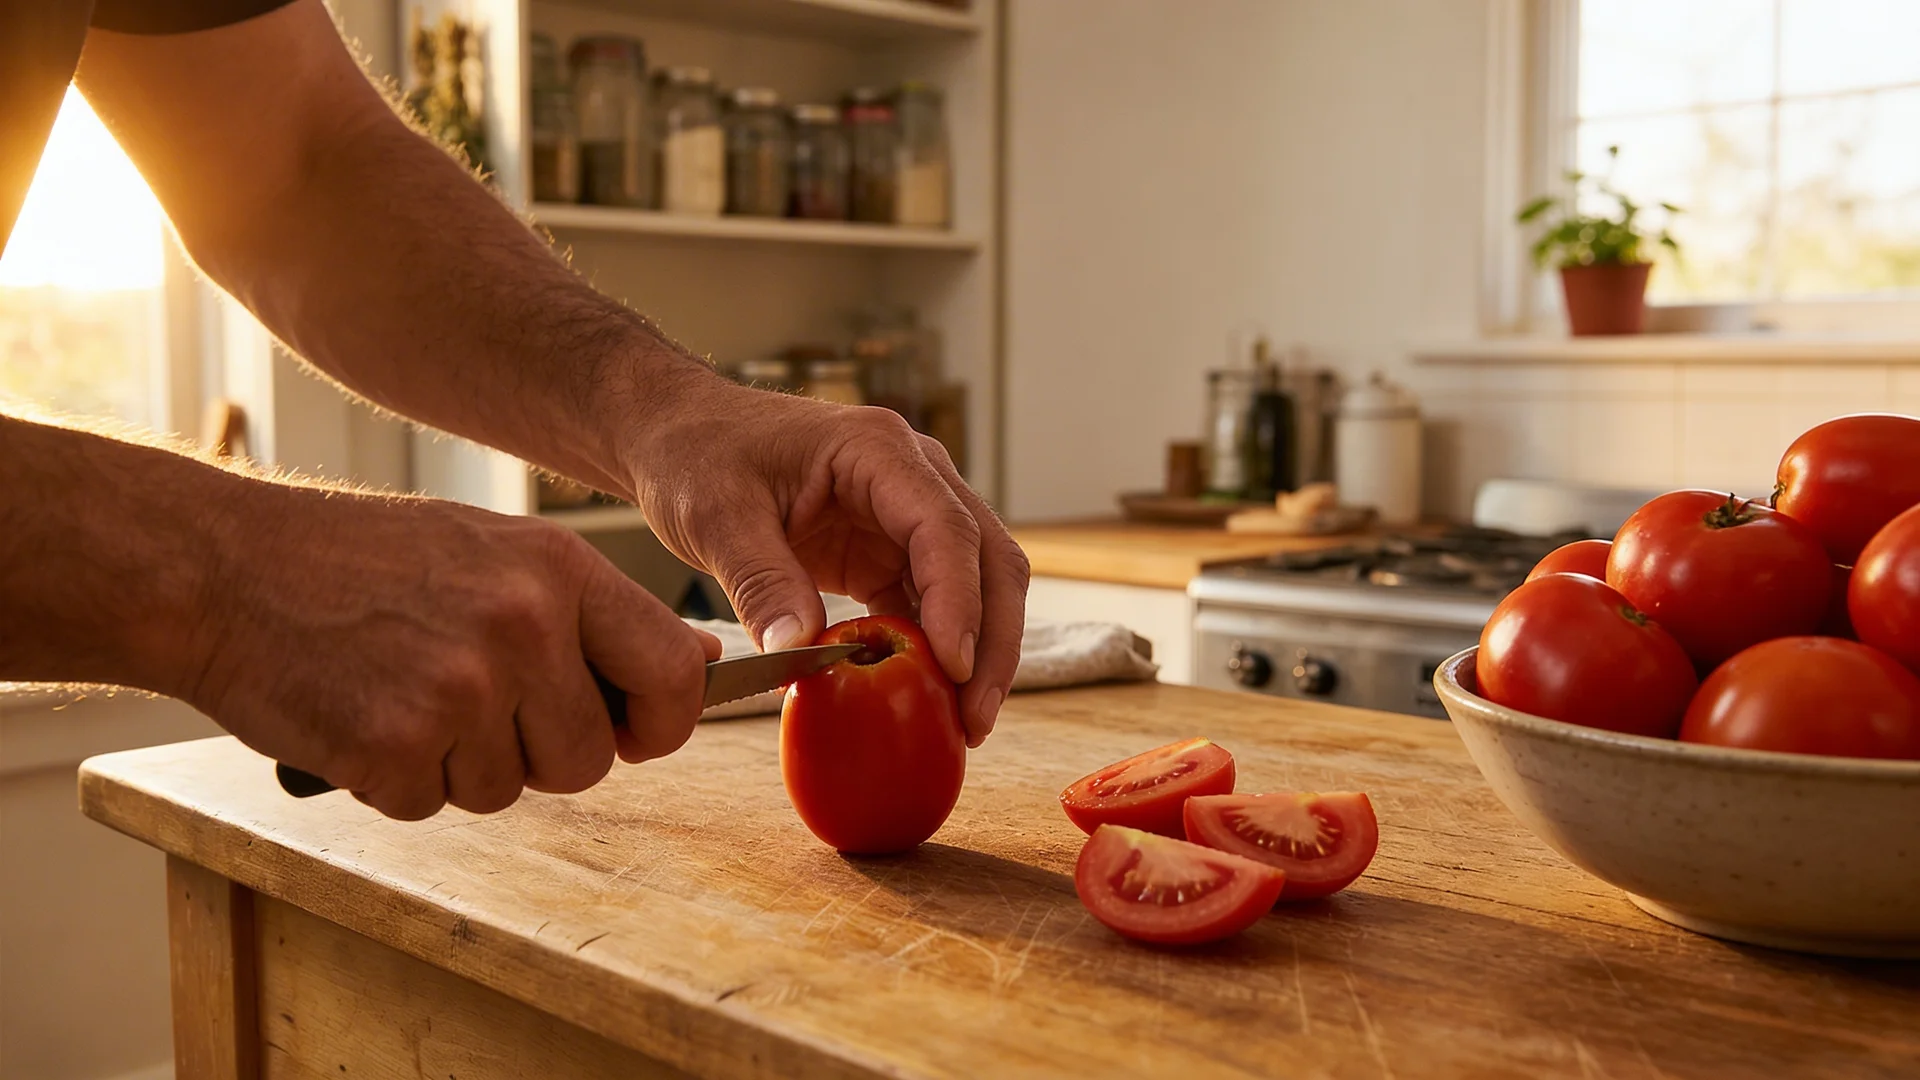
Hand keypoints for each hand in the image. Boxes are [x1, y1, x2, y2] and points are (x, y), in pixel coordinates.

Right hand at [182, 481, 719, 819]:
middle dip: (539, 755)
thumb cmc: (360, 560)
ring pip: (508, 790)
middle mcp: (521, 626)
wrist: (223, 570)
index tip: (635, 733)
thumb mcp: (497, 551)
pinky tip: (362, 716)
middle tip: (473, 706)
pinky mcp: (393, 746)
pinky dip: (397, 782)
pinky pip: (430, 806)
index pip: (670, 673)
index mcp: (559, 571)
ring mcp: (458, 689)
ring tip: (404, 692)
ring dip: (460, 767)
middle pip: (588, 759)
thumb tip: (697, 661)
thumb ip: (594, 611)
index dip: (662, 722)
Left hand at [625, 379, 1029, 745]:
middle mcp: (912, 475)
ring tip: (963, 724)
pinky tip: (926, 700)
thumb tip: (799, 653)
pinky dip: (936, 653)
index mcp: (877, 450)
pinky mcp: (890, 551)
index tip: (954, 667)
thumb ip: (761, 582)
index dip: (958, 600)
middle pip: (987, 558)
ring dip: (977, 653)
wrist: (682, 437)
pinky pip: (933, 604)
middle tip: (975, 718)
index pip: (944, 527)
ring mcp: (907, 514)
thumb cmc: (698, 455)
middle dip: (991, 641)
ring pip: (976, 584)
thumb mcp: (717, 517)